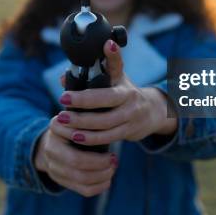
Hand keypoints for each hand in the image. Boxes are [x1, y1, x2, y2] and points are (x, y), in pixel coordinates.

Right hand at [34, 126, 116, 196]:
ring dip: (102, 176)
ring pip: (81, 178)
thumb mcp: (80, 118)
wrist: (55, 142)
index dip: (95, 139)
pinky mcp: (59, 180)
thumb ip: (91, 120)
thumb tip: (110, 124)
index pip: (75, 135)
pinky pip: (83, 190)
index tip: (110, 136)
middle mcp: (50, 147)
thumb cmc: (76, 126)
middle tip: (114, 159)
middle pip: (76, 160)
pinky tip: (107, 180)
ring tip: (112, 168)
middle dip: (100, 162)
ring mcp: (52, 166)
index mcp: (56, 127)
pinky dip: (99, 187)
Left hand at [51, 40, 177, 146]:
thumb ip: (92, 75)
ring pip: (105, 127)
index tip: (65, 95)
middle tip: (61, 111)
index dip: (86, 95)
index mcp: (125, 89)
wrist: (153, 111)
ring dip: (83, 129)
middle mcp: (130, 103)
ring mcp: (130, 119)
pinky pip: (108, 138)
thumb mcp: (117, 78)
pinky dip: (91, 139)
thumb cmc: (127, 91)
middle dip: (81, 112)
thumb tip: (65, 76)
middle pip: (104, 110)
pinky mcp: (128, 133)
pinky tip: (76, 138)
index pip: (105, 90)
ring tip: (64, 125)